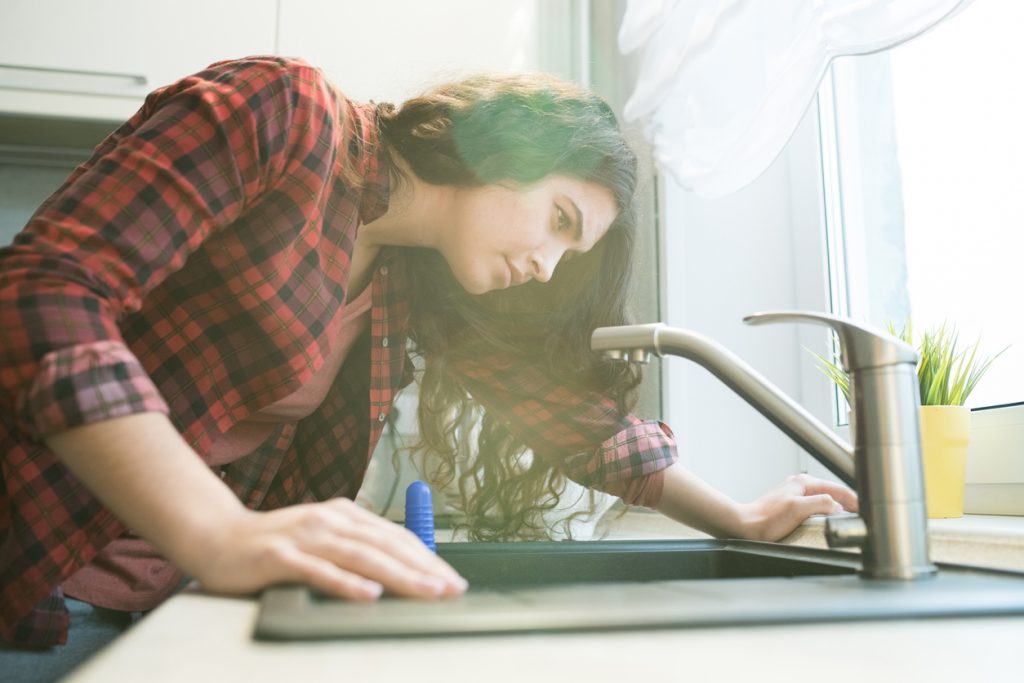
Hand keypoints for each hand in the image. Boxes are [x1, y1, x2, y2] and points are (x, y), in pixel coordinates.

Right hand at [189, 498, 466, 600]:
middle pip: (386, 545)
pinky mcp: (280, 556)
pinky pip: (319, 572)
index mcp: (344, 514)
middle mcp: (329, 520)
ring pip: (361, 557)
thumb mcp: (321, 538)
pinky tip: (369, 595)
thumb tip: (399, 569)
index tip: (452, 579)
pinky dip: (347, 584)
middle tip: (452, 589)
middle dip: (424, 569)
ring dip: (399, 575)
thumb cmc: (273, 545)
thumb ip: (354, 548)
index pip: (396, 536)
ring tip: (427, 591)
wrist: (215, 536)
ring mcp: (305, 537)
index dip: (428, 558)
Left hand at [739, 473, 858, 541]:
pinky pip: (816, 506)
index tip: (866, 510)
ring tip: (851, 518)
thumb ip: (821, 503)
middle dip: (849, 502)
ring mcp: (796, 495)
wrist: (746, 525)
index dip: (854, 500)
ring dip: (838, 507)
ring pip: (825, 499)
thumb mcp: (798, 509)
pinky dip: (827, 512)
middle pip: (833, 492)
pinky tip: (830, 520)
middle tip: (863, 515)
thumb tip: (838, 505)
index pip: (837, 489)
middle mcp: (800, 486)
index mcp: (804, 483)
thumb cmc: (766, 519)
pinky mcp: (792, 506)